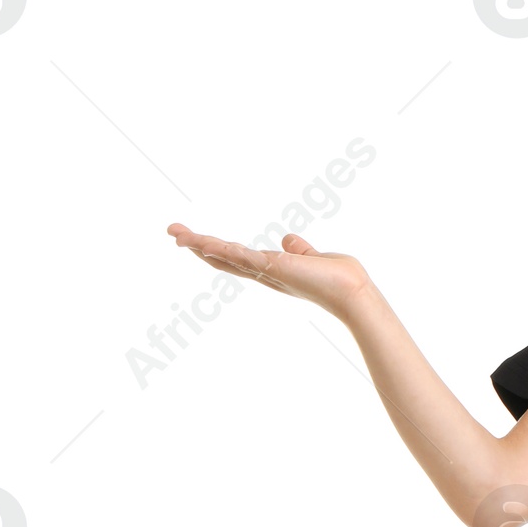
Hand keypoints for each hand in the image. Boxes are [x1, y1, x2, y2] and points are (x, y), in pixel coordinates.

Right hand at [166, 225, 370, 319]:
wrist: (354, 293)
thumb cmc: (341, 280)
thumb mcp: (313, 258)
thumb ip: (299, 250)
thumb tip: (288, 239)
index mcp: (272, 271)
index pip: (238, 259)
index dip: (216, 250)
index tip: (196, 239)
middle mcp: (265, 275)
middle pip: (224, 259)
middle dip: (198, 246)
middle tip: (173, 233)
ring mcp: (267, 273)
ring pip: (226, 257)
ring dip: (200, 245)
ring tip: (175, 234)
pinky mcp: (273, 268)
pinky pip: (242, 257)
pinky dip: (222, 250)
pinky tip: (202, 243)